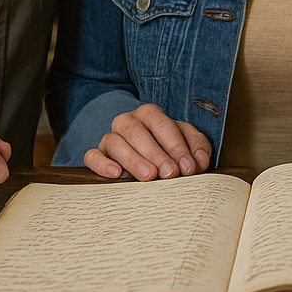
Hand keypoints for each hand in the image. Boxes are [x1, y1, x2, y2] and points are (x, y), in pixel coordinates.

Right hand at [84, 103, 211, 180]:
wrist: (144, 155)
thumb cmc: (168, 148)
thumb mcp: (186, 143)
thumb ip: (197, 148)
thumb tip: (200, 161)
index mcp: (149, 114)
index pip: (161, 124)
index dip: (176, 145)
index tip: (188, 167)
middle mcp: (127, 122)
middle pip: (137, 132)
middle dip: (156, 154)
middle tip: (170, 173)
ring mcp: (110, 138)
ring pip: (115, 143)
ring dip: (134, 160)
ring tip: (149, 176)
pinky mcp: (96, 155)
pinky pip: (92, 156)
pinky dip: (102, 164)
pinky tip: (115, 174)